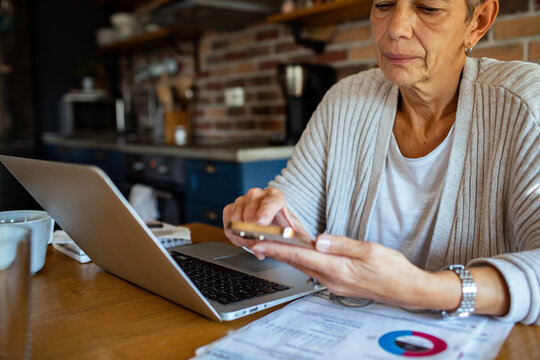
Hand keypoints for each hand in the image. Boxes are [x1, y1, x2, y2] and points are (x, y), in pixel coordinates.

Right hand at [222, 187, 308, 249]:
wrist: (274, 226)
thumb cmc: (284, 228)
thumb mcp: (295, 233)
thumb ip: (297, 240)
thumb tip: (301, 247)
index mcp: (275, 196)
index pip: (270, 201)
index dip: (265, 212)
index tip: (261, 223)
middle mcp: (258, 194)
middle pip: (250, 210)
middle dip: (252, 232)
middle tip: (258, 244)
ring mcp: (243, 200)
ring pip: (236, 217)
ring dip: (242, 235)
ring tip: (253, 244)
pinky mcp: (232, 208)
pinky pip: (228, 221)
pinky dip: (233, 234)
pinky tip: (242, 239)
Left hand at [251, 233, 432, 309]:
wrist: (407, 290)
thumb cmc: (392, 270)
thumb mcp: (370, 250)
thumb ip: (342, 244)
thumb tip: (319, 239)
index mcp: (338, 268)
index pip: (301, 256)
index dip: (278, 248)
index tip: (260, 243)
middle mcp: (331, 279)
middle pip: (297, 262)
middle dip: (276, 251)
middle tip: (257, 240)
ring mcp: (333, 283)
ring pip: (304, 266)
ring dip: (287, 254)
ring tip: (272, 242)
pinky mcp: (337, 283)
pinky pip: (314, 269)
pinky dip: (301, 259)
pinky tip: (298, 251)